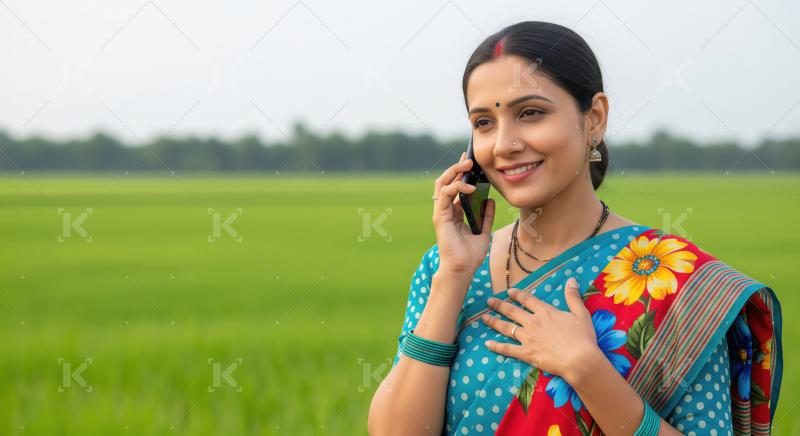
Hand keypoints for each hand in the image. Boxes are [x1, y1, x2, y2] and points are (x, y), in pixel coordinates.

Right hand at [432, 151, 494, 276]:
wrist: (463, 269)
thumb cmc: (470, 254)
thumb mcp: (484, 230)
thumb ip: (486, 215)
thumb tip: (490, 200)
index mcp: (454, 212)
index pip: (455, 186)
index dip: (461, 173)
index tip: (471, 161)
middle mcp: (446, 210)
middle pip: (446, 182)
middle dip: (457, 168)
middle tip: (469, 159)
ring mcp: (441, 213)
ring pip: (442, 184)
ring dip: (454, 172)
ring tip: (468, 166)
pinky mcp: (440, 217)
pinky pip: (445, 196)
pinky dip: (456, 188)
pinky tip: (470, 187)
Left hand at [481, 277, 600, 380]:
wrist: (579, 359)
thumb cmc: (582, 337)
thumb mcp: (581, 313)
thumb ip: (573, 296)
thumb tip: (571, 280)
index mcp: (545, 312)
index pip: (527, 299)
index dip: (517, 294)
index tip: (508, 292)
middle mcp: (532, 322)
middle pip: (511, 311)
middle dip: (499, 305)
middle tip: (489, 301)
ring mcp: (527, 338)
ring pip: (506, 327)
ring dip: (493, 322)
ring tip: (483, 318)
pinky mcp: (525, 353)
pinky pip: (507, 349)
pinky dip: (496, 346)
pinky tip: (487, 344)